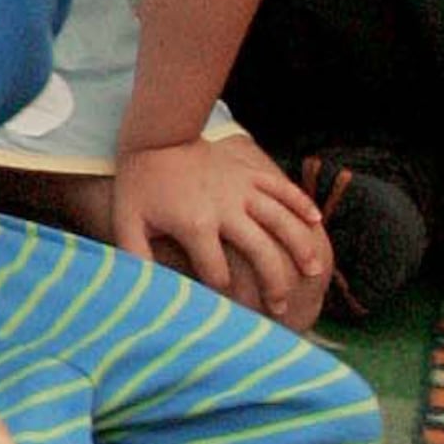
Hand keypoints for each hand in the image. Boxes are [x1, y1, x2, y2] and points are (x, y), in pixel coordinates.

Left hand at [109, 133, 329, 323]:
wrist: (156, 134)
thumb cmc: (140, 184)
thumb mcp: (127, 222)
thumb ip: (136, 258)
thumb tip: (141, 292)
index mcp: (195, 225)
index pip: (216, 272)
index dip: (223, 295)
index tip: (230, 310)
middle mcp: (225, 208)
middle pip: (260, 251)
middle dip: (273, 283)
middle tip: (280, 307)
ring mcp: (242, 188)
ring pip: (281, 220)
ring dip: (300, 247)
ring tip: (314, 271)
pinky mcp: (251, 172)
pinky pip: (282, 188)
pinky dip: (301, 203)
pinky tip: (316, 223)